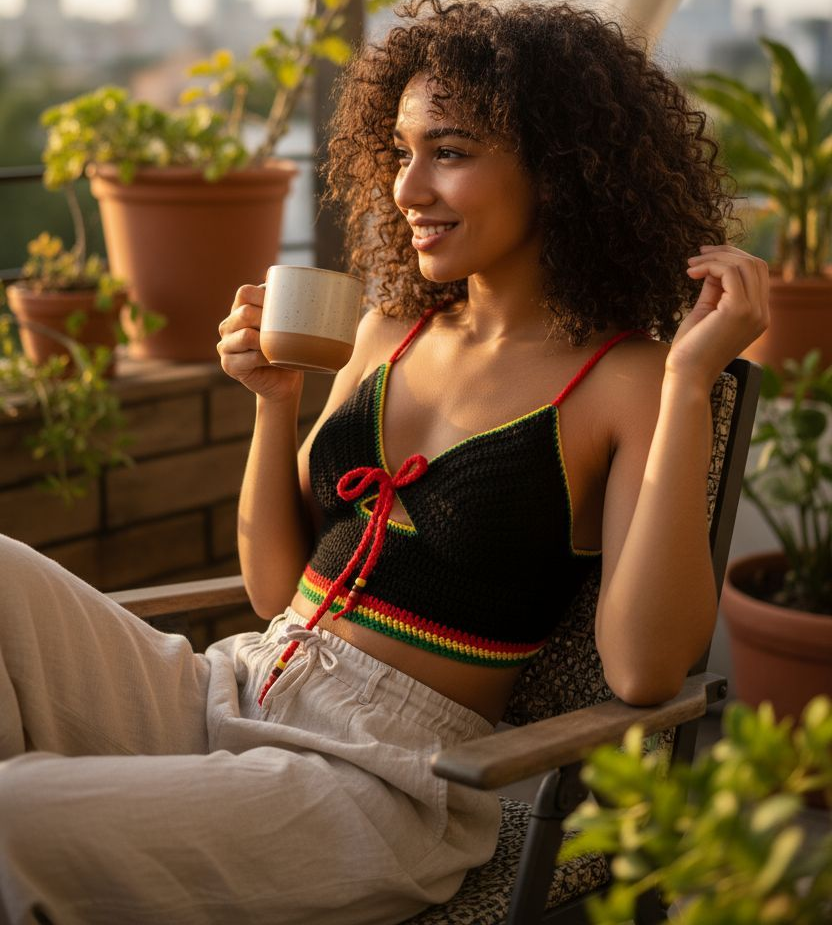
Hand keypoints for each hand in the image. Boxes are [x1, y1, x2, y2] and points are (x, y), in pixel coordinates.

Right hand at [217, 284, 302, 402]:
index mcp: (240, 310)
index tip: (284, 308)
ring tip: (280, 347)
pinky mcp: (228, 365)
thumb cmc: (288, 349)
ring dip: (267, 342)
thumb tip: (280, 273)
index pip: (244, 292)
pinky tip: (274, 361)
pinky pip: (248, 357)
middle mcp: (228, 325)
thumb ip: (284, 301)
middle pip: (245, 312)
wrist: (284, 381)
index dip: (264, 297)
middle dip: (268, 320)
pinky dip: (265, 359)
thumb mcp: (288, 323)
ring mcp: (225, 345)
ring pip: (246, 335)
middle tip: (286, 331)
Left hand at [668, 244, 769, 385]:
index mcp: (757, 315)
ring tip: (691, 265)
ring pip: (744, 264)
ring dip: (715, 258)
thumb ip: (714, 289)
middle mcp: (761, 313)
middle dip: (725, 253)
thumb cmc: (690, 348)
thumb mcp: (705, 311)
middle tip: (697, 255)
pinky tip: (691, 273)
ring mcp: (754, 312)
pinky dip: (710, 266)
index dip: (732, 259)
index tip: (704, 258)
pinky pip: (730, 272)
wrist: (686, 375)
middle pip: (755, 264)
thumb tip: (714, 265)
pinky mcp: (739, 310)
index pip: (756, 274)